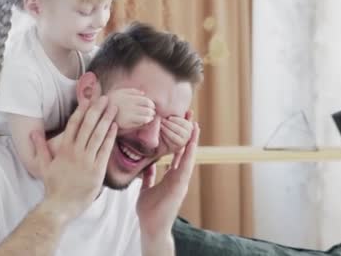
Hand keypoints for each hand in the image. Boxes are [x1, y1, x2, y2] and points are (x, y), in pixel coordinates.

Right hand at [30, 96, 117, 224]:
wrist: (61, 205)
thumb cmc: (53, 186)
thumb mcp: (44, 165)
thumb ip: (40, 147)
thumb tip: (33, 133)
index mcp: (64, 149)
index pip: (73, 124)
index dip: (81, 110)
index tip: (88, 99)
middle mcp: (76, 152)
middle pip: (88, 125)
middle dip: (97, 110)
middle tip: (105, 98)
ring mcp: (87, 160)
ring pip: (98, 135)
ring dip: (107, 119)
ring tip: (113, 108)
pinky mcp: (97, 170)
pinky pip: (105, 150)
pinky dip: (111, 137)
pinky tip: (115, 126)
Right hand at [108, 88, 154, 129]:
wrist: (99, 112)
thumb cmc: (110, 101)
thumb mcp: (119, 91)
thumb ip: (131, 91)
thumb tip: (143, 93)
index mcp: (130, 98)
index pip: (147, 101)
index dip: (152, 104)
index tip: (152, 106)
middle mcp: (130, 106)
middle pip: (148, 110)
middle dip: (152, 111)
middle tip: (152, 113)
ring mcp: (128, 115)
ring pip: (146, 117)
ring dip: (150, 118)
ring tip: (149, 118)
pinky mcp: (126, 124)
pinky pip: (139, 123)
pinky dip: (143, 122)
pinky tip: (143, 122)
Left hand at [136, 122, 198, 240]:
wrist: (151, 227)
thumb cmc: (149, 210)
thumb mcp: (146, 187)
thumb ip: (149, 176)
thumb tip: (147, 164)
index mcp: (171, 175)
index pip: (176, 151)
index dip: (179, 136)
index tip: (179, 120)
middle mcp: (178, 176)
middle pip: (185, 149)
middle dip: (187, 132)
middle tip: (189, 113)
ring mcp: (181, 180)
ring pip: (188, 155)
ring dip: (192, 139)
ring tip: (194, 123)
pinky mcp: (180, 186)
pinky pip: (185, 166)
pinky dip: (189, 153)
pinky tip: (191, 142)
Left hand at [160, 110, 193, 151]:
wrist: (164, 139)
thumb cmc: (171, 127)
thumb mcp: (177, 121)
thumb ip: (184, 116)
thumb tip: (191, 111)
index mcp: (190, 128)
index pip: (186, 124)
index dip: (177, 120)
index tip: (169, 117)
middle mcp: (188, 137)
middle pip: (180, 131)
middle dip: (170, 125)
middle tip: (162, 120)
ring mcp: (182, 144)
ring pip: (175, 137)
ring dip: (166, 130)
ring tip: (160, 126)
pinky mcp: (175, 148)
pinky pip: (170, 142)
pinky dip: (165, 136)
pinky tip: (161, 132)